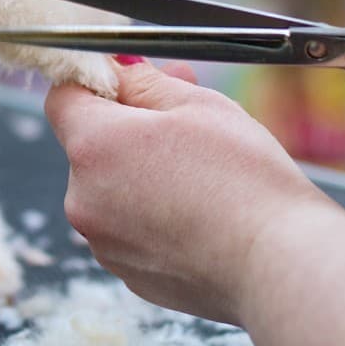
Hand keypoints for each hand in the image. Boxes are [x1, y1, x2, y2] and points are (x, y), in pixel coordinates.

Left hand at [47, 60, 332, 324]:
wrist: (281, 265)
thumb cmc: (244, 180)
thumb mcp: (197, 105)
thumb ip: (143, 81)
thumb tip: (117, 68)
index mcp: (92, 147)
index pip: (63, 98)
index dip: (97, 83)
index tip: (132, 81)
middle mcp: (83, 200)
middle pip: (89, 147)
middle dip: (130, 127)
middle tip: (185, 116)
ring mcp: (105, 245)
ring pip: (111, 190)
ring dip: (143, 173)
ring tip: (203, 172)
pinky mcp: (132, 277)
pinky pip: (131, 230)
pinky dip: (156, 217)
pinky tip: (202, 213)